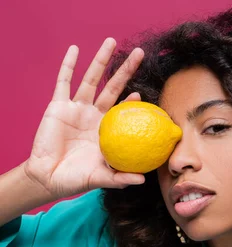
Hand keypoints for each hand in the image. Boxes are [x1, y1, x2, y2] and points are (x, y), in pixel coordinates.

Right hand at [24, 38, 145, 200]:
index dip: (131, 100)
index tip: (141, 94)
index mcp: (106, 131)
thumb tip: (143, 180)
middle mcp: (93, 116)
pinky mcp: (58, 105)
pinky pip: (63, 81)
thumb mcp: (101, 178)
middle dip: (125, 70)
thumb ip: (121, 178)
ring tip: (111, 42)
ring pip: (90, 79)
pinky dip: (68, 65)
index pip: (122, 110)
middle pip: (111, 87)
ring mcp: (76, 108)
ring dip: (101, 60)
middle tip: (140, 54)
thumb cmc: (76, 179)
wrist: (48, 177)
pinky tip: (76, 49)